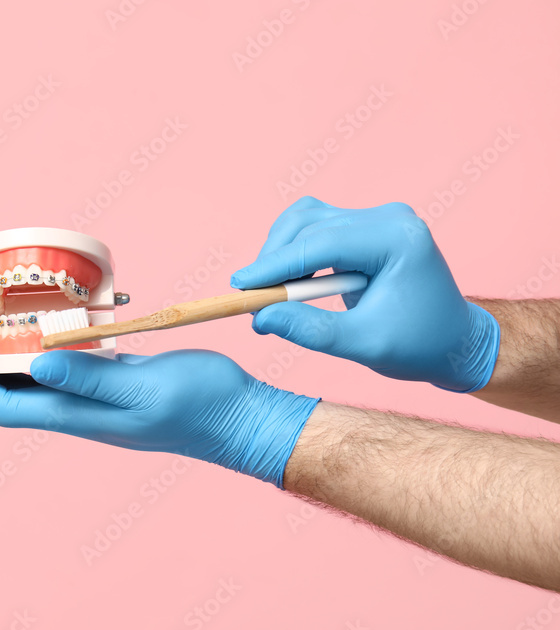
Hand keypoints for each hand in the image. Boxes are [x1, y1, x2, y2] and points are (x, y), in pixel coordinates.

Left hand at [0, 348, 318, 487]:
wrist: (239, 419)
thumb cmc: (200, 405)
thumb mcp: (145, 389)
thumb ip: (92, 378)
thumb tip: (36, 363)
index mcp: (78, 415)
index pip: (2, 404)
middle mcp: (77, 410)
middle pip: (4, 395)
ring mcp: (93, 398)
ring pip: (28, 381)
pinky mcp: (112, 382)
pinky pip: (59, 367)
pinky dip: (33, 352)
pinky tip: (28, 335)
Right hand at [230, 196, 499, 391]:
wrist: (454, 342)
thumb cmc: (420, 346)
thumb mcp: (364, 345)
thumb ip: (310, 330)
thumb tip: (260, 317)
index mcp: (398, 239)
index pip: (322, 242)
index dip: (275, 264)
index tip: (241, 286)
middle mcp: (388, 218)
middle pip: (310, 223)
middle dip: (274, 260)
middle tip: (251, 299)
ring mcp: (378, 218)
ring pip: (307, 220)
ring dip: (281, 254)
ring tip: (270, 294)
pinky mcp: (366, 227)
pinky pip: (316, 228)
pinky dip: (295, 255)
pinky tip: (290, 285)